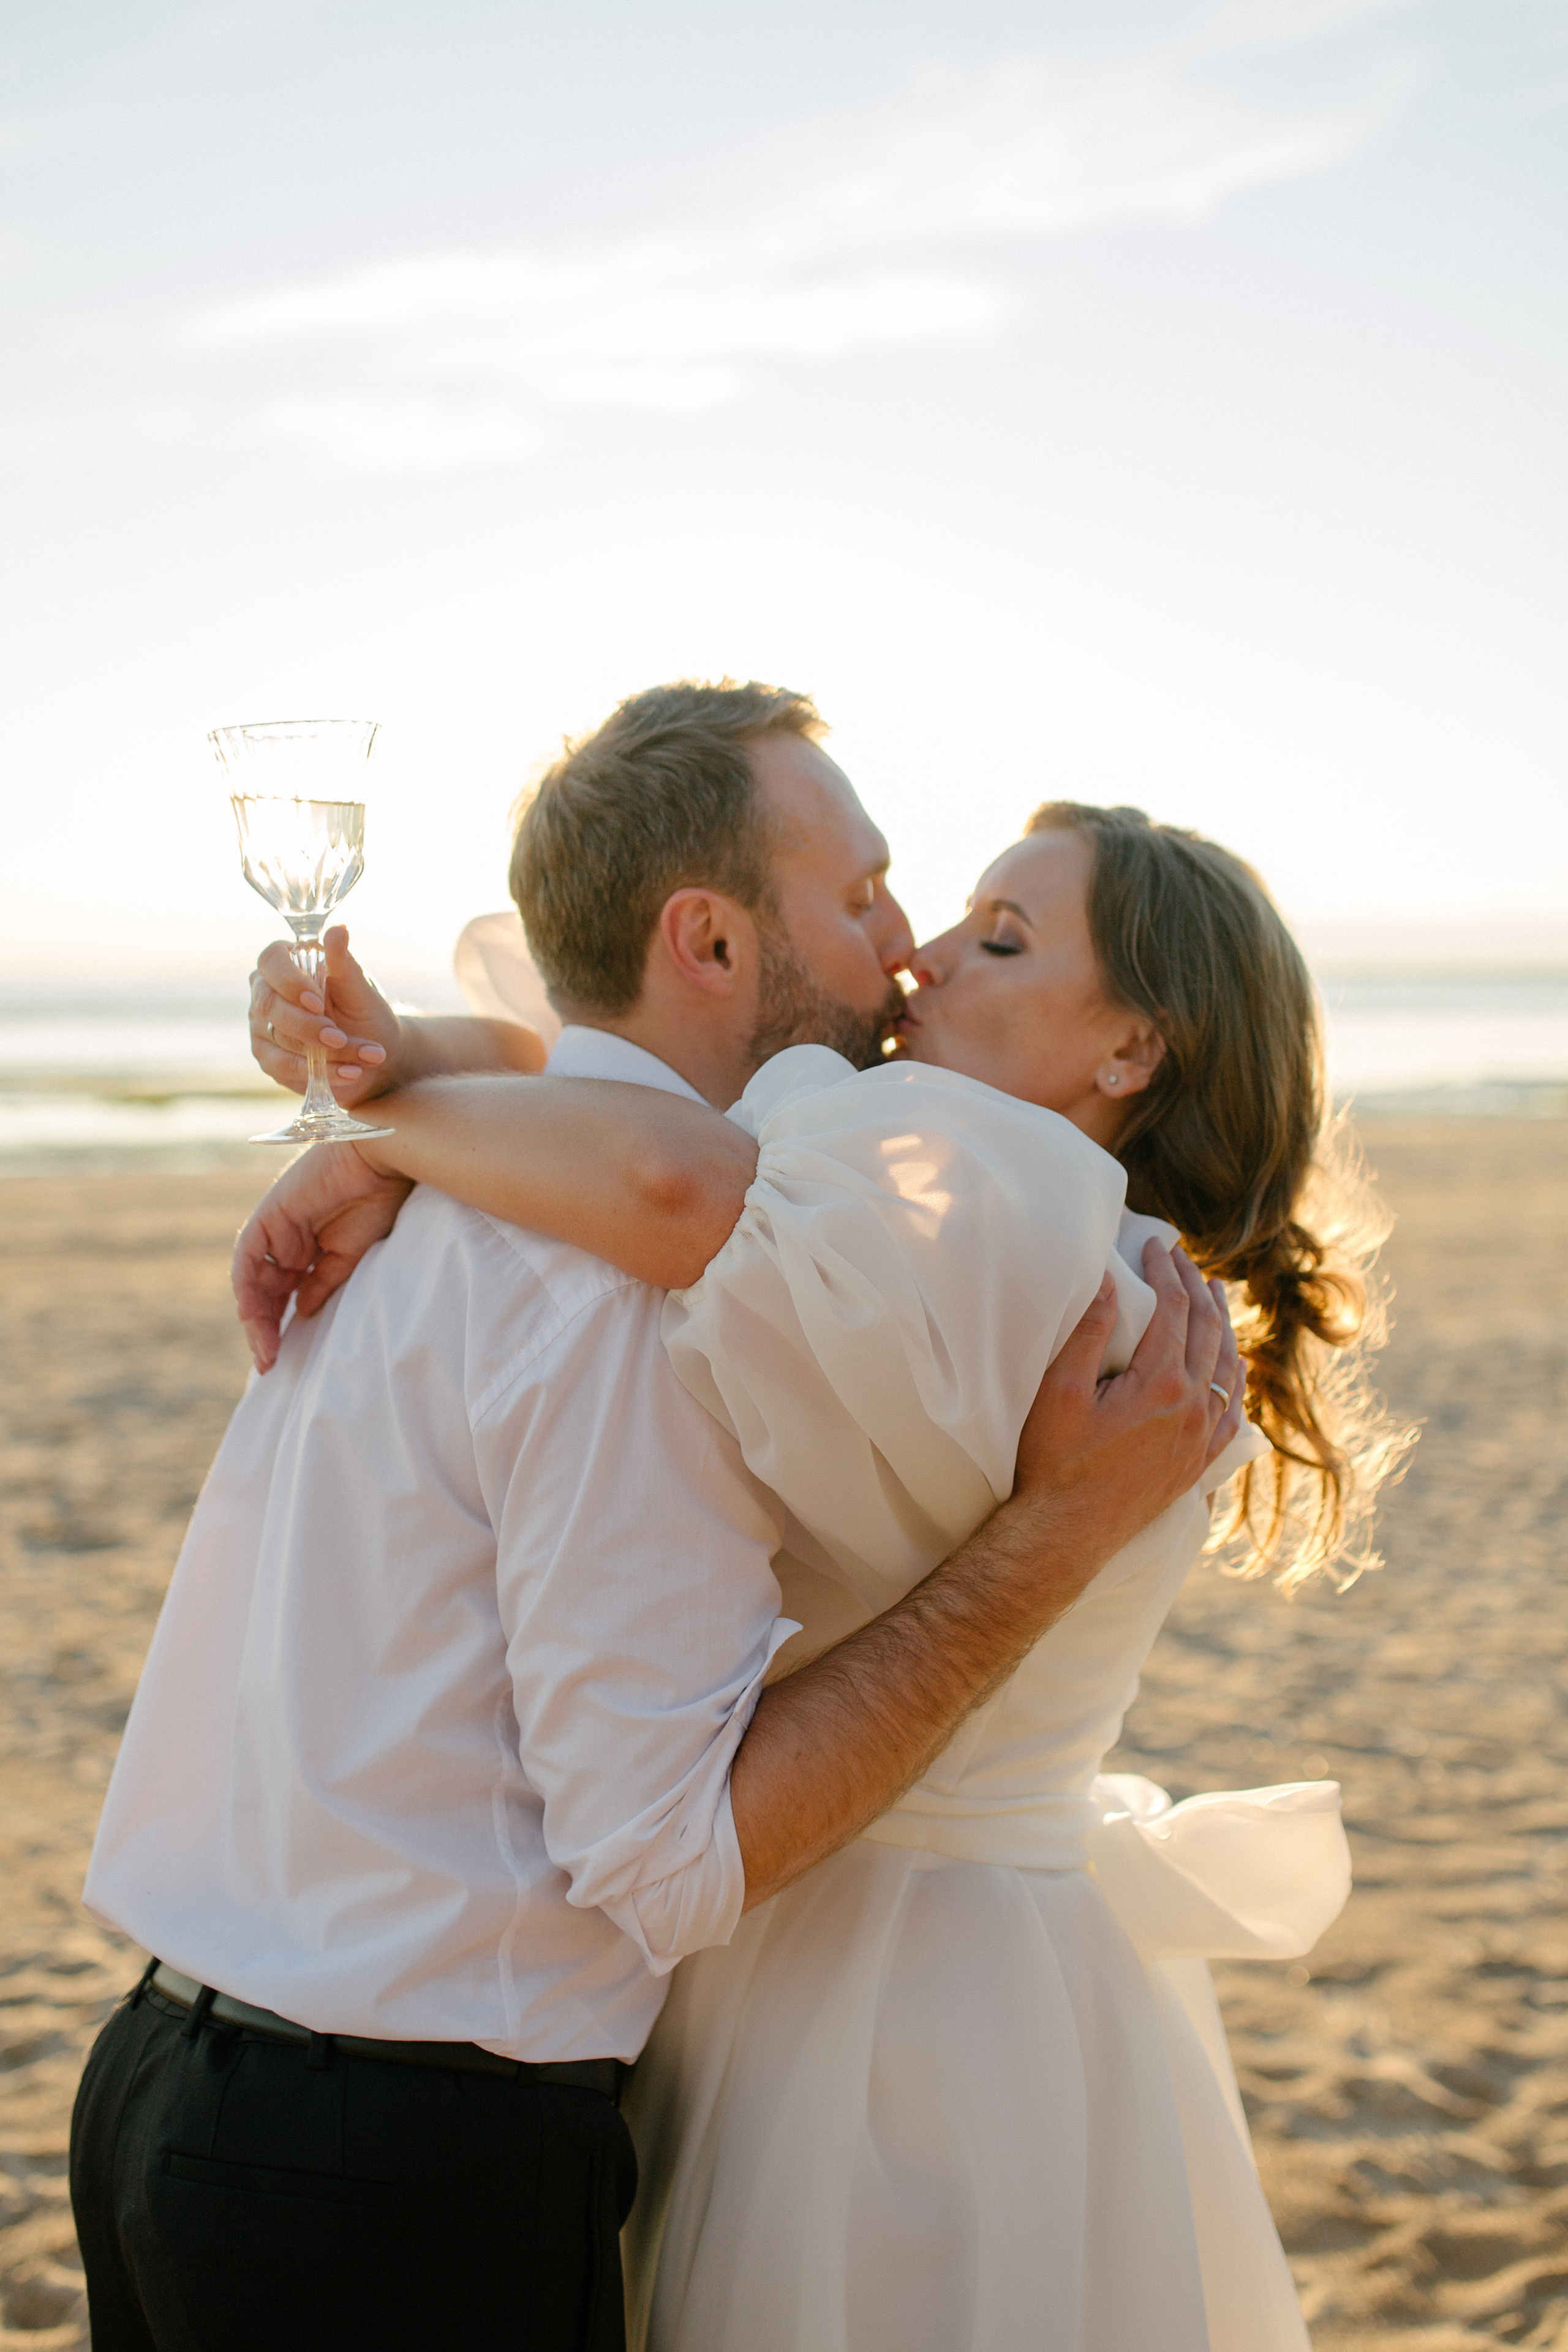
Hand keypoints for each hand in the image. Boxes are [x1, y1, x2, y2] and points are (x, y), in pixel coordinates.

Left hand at [233, 1142, 413, 1371]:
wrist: (380, 1161)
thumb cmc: (376, 1201)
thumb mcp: (350, 1256)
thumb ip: (323, 1283)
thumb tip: (299, 1312)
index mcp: (307, 1249)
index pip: (283, 1295)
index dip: (279, 1326)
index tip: (280, 1359)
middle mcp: (285, 1241)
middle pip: (263, 1293)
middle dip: (263, 1329)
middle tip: (269, 1363)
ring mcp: (275, 1230)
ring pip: (251, 1282)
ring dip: (254, 1317)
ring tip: (265, 1350)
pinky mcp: (268, 1219)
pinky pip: (247, 1260)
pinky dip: (246, 1289)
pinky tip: (253, 1316)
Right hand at [249, 926, 400, 1102]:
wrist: (375, 1049)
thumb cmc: (365, 1012)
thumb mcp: (360, 988)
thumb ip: (344, 962)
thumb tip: (339, 930)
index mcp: (286, 963)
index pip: (271, 961)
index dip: (289, 982)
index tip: (317, 1002)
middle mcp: (266, 992)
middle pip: (268, 1005)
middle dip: (306, 1025)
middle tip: (340, 1038)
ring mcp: (263, 1027)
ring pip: (279, 1039)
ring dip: (324, 1053)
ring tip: (365, 1056)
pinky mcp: (269, 1058)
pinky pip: (284, 1067)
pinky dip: (321, 1073)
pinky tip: (351, 1073)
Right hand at [1009, 1242, 1228, 1553]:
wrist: (1066, 1534)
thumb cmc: (1054, 1462)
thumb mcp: (1060, 1391)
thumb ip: (1089, 1332)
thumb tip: (1108, 1279)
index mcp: (1161, 1383)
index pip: (1174, 1308)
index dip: (1166, 1269)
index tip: (1156, 1243)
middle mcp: (1193, 1407)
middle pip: (1205, 1329)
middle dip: (1195, 1286)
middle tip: (1182, 1256)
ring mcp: (1200, 1437)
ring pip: (1226, 1365)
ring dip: (1221, 1323)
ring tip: (1215, 1293)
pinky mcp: (1198, 1462)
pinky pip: (1231, 1410)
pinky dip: (1234, 1376)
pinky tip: (1233, 1364)